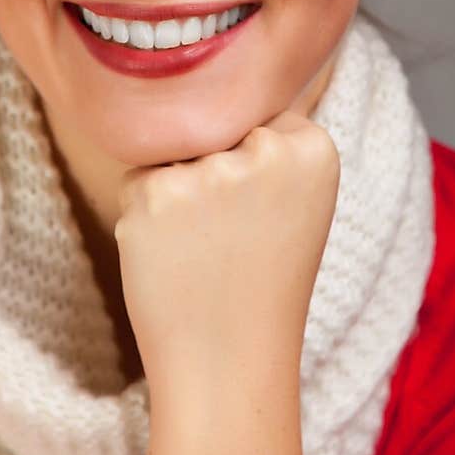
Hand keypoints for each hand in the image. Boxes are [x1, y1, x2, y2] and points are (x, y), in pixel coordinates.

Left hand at [113, 111, 340, 405]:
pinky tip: (174, 258)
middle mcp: (267, 151)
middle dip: (212, 178)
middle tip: (234, 242)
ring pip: (175, 155)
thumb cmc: (260, 285)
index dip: (250, 171)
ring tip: (204, 253)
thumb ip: (268, 147)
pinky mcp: (156, 194)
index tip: (265, 220)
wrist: (229, 365)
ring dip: (177, 197)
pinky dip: (145, 216)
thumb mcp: (295, 205)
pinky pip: (138, 180)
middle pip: (214, 132)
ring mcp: (210, 172)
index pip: (258, 121)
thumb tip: (203, 89)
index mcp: (316, 147)